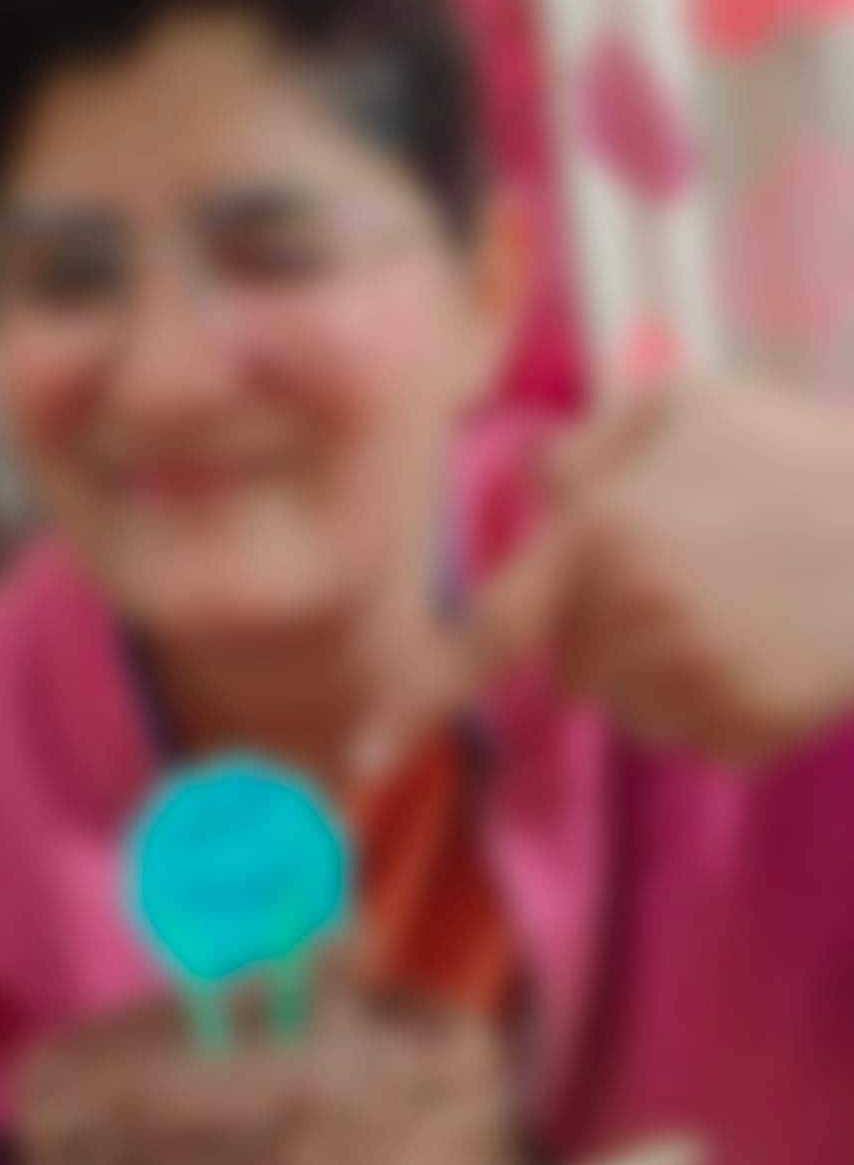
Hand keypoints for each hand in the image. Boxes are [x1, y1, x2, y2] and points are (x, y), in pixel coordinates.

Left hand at [362, 381, 853, 766]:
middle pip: (570, 666)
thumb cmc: (800, 456)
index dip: (420, 699)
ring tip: (746, 600)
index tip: (364, 759)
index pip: (491, 634)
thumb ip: (586, 446)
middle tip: (694, 570)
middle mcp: (633, 620)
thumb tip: (536, 494)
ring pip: (628, 704)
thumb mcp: (685, 405)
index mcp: (603, 537)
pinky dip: (717, 699)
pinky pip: (693, 733)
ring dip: (660, 667)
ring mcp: (692, 682)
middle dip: (604, 630)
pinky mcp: (744, 729)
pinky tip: (774, 641)